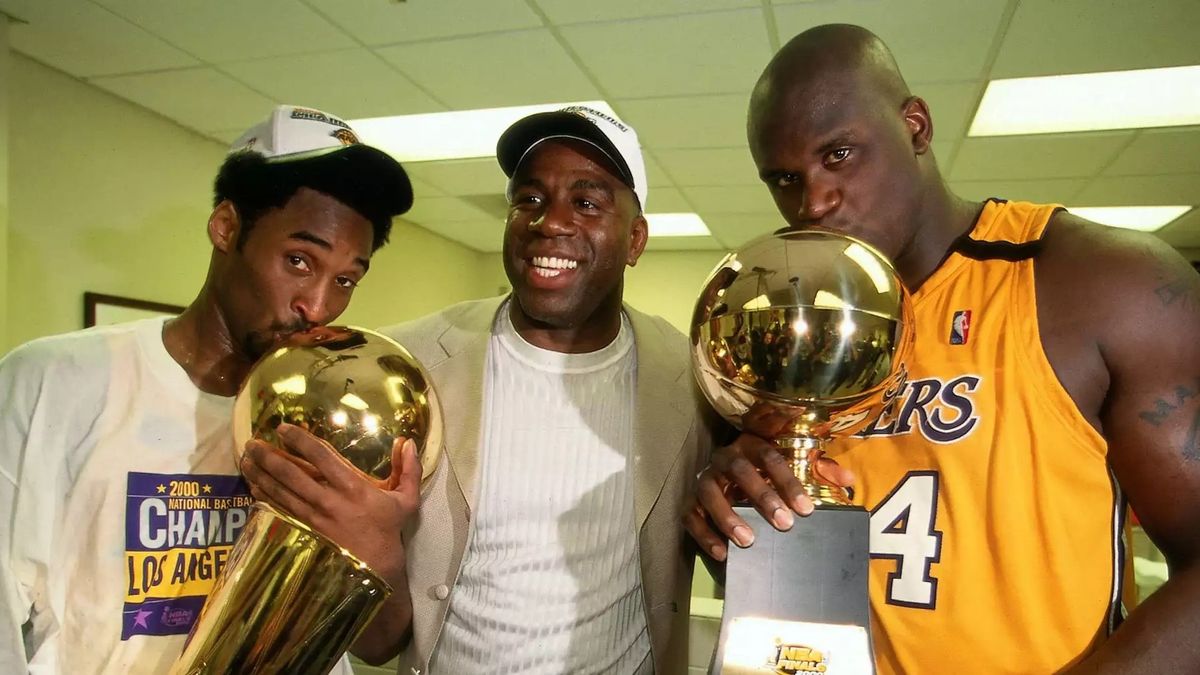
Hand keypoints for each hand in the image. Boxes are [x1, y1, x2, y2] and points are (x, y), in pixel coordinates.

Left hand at [239, 423, 420, 585]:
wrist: (375, 570)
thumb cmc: (388, 531)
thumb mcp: (406, 500)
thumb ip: (409, 469)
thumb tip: (409, 441)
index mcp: (353, 487)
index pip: (321, 457)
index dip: (300, 440)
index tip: (283, 428)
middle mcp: (328, 501)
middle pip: (292, 474)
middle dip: (269, 456)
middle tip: (252, 442)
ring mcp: (313, 519)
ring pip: (280, 492)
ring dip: (260, 475)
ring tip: (246, 459)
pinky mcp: (303, 533)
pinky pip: (278, 512)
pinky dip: (263, 498)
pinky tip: (252, 487)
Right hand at [682, 432, 854, 561]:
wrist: (730, 471)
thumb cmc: (768, 470)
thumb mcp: (795, 464)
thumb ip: (821, 470)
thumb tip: (848, 480)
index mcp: (751, 444)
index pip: (770, 456)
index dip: (788, 482)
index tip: (807, 509)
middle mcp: (725, 457)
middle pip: (740, 470)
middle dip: (762, 496)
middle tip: (784, 524)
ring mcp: (704, 478)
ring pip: (709, 492)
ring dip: (727, 516)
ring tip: (747, 540)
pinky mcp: (690, 500)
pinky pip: (690, 516)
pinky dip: (703, 534)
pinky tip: (722, 553)